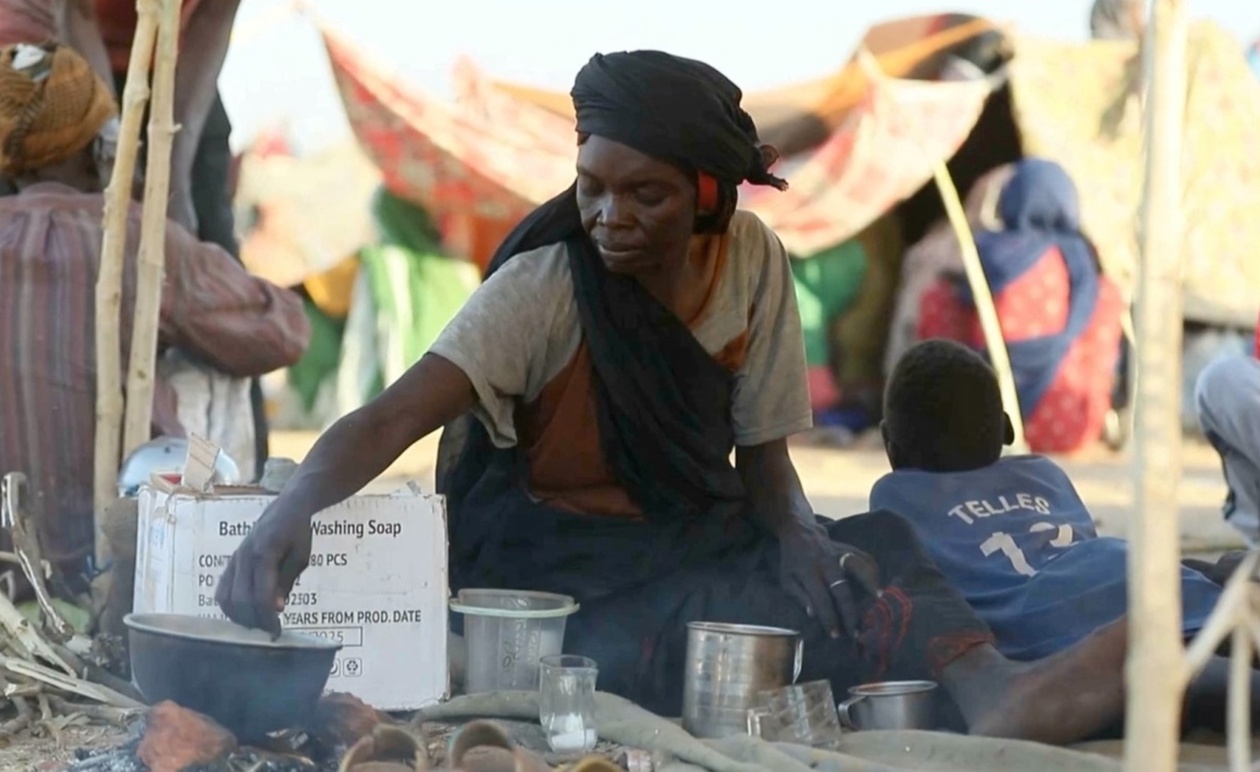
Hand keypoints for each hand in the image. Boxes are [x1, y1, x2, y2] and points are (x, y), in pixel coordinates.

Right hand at [215, 503, 311, 636]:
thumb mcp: (301, 557)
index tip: (276, 633)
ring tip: (258, 622)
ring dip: (240, 616)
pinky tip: (245, 612)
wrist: (286, 508)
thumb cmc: (298, 533)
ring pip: (225, 598)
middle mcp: (243, 557)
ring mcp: (234, 559)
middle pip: (240, 600)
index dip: (267, 618)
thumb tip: (276, 609)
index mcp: (264, 553)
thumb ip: (287, 582)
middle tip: (269, 630)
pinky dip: (230, 606)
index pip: (261, 595)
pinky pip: (222, 590)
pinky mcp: (230, 563)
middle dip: (254, 620)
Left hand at [778, 523, 880, 638]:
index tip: (836, 635)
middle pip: (842, 589)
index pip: (821, 600)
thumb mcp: (786, 579)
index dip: (829, 618)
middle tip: (857, 631)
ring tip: (879, 601)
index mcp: (808, 573)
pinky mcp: (848, 548)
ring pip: (858, 568)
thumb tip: (813, 614)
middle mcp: (826, 563)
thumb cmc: (792, 560)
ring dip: (870, 585)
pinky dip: (874, 570)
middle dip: (850, 613)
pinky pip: (864, 558)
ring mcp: (839, 554)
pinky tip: (879, 583)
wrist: (799, 531)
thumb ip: (800, 596)